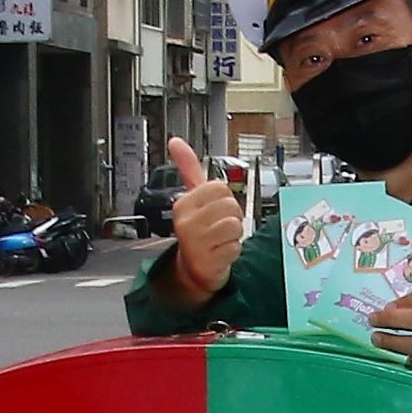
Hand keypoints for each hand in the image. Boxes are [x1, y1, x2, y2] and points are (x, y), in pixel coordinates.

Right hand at [164, 138, 247, 301]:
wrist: (192, 271)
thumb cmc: (198, 232)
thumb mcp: (191, 199)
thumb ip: (187, 168)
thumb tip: (175, 141)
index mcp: (183, 204)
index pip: (219, 187)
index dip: (224, 199)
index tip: (213, 211)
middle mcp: (186, 222)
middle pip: (229, 205)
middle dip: (231, 217)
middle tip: (218, 228)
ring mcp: (196, 242)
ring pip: (234, 225)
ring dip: (233, 235)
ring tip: (219, 241)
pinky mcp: (208, 260)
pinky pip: (236, 247)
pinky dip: (233, 251)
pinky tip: (220, 254)